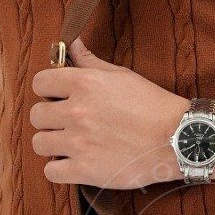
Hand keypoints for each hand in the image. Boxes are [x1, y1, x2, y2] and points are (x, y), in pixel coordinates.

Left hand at [30, 37, 184, 189]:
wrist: (178, 138)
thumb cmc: (151, 104)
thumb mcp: (120, 75)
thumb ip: (89, 60)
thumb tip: (70, 42)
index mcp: (84, 84)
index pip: (40, 83)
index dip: (47, 90)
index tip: (57, 97)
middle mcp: (77, 112)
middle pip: (36, 115)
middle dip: (49, 118)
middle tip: (66, 123)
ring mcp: (79, 143)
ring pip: (39, 143)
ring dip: (51, 143)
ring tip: (69, 144)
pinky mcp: (85, 170)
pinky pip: (51, 172)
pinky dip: (59, 169)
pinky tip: (73, 163)